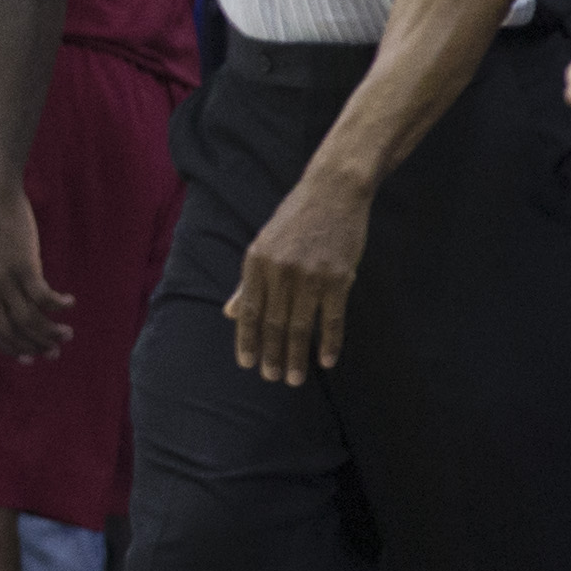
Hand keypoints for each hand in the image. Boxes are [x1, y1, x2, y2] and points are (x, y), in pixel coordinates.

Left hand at [0, 176, 73, 359]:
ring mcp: (5, 279)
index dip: (13, 348)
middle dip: (36, 346)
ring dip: (51, 331)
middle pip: (13, 331)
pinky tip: (70, 303)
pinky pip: (44, 297)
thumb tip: (15, 303)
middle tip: (56, 352)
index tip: (30, 359)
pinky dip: (58, 305)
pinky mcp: (23, 266)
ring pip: (30, 319)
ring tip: (68, 334)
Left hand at [227, 170, 366, 383]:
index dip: (247, 340)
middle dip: (271, 354)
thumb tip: (232, 313)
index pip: (249, 311)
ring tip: (293, 378)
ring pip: (300, 326)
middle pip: (274, 323)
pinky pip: (333, 319)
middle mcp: (280, 271)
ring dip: (296, 356)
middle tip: (272, 378)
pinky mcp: (339, 277)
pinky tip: (327, 361)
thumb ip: (248, 282)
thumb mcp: (263, 244)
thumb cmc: (295, 218)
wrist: (333, 192)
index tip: (247, 364)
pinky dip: (330, 343)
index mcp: (256, 262)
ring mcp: (310, 276)